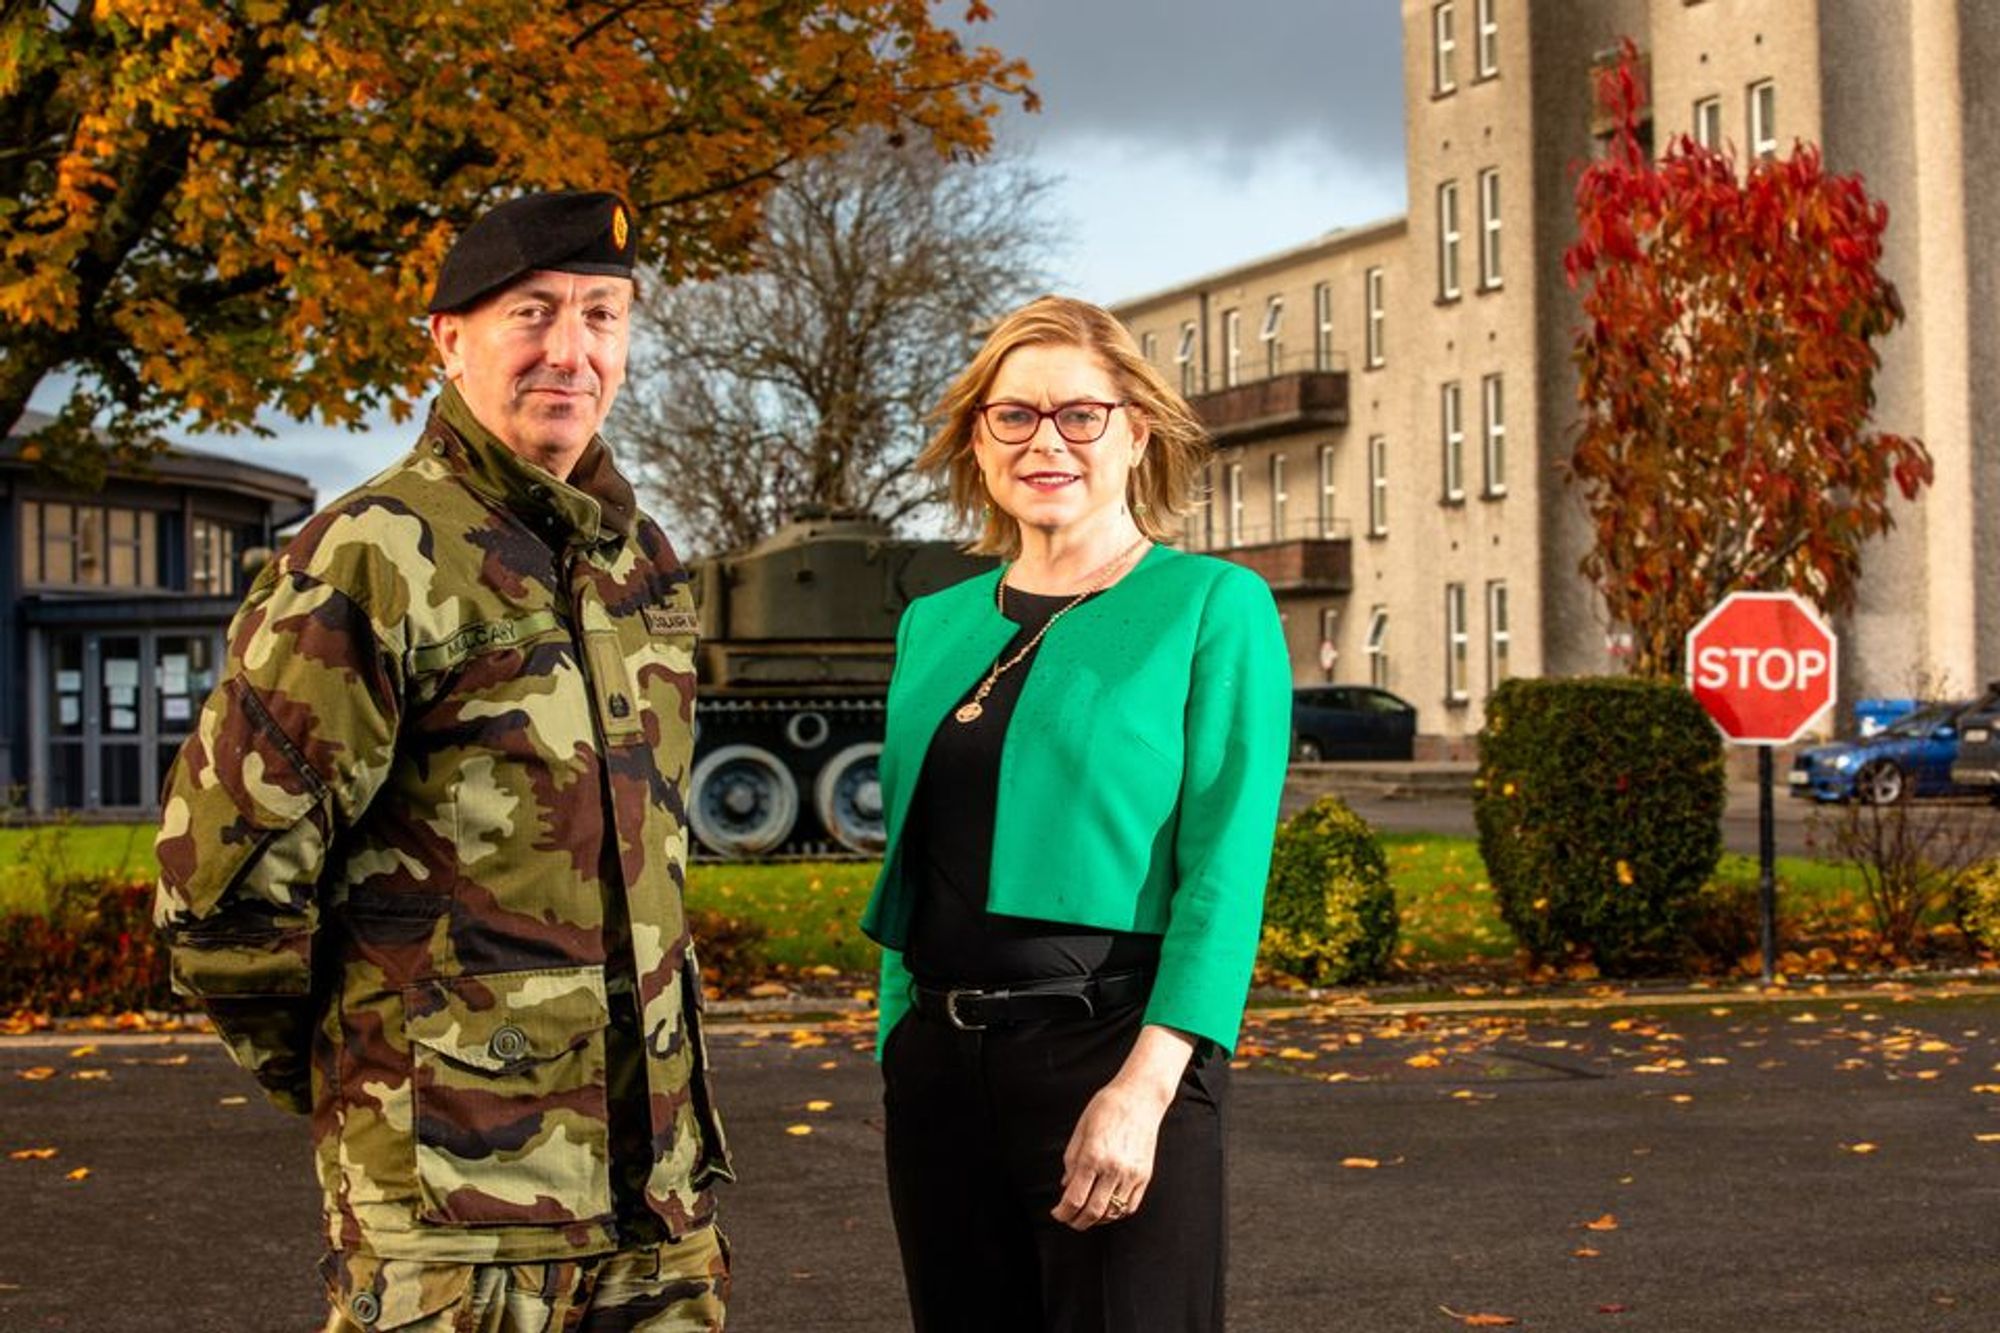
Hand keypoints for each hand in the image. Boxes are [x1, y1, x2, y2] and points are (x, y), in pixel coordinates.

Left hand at [1050, 1080, 1167, 1230]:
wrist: (1140, 1097)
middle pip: (1093, 1212)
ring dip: (1096, 1220)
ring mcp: (1131, 1175)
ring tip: (1086, 1215)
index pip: (1075, 1199)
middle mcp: (1113, 1169)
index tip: (1057, 1213)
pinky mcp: (1144, 1176)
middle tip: (1069, 1220)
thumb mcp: (1080, 1130)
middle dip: (1077, 1222)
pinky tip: (1106, 1208)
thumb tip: (1066, 1186)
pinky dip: (1116, 1213)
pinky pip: (1129, 1206)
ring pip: (1112, 1213)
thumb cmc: (1107, 1108)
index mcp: (1093, 1156)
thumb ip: (1071, 1161)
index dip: (1063, 1212)